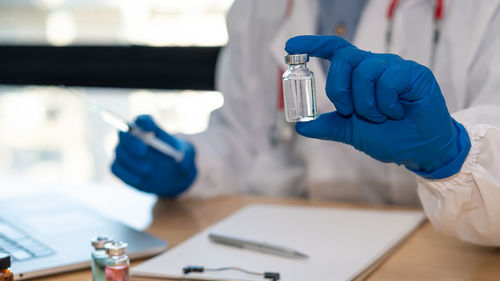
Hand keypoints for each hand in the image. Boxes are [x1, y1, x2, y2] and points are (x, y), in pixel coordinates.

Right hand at [111, 115, 196, 196]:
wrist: (172, 176)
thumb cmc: (179, 159)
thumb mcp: (188, 157)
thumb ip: (186, 157)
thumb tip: (180, 160)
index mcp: (149, 128)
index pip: (142, 120)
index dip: (145, 122)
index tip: (152, 128)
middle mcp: (133, 137)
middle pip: (124, 132)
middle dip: (132, 141)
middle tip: (143, 151)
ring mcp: (124, 152)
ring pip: (120, 152)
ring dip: (133, 162)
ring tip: (149, 171)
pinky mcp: (120, 167)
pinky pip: (115, 168)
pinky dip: (126, 174)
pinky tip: (139, 180)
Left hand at [286, 35, 469, 178]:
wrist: (419, 150)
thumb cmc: (389, 136)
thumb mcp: (352, 132)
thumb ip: (328, 126)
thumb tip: (301, 126)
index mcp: (358, 75)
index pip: (335, 49)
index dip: (313, 45)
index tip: (291, 46)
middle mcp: (374, 66)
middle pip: (344, 58)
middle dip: (339, 89)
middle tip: (349, 110)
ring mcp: (394, 67)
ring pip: (365, 72)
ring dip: (366, 105)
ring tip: (381, 117)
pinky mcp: (414, 73)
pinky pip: (388, 81)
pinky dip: (386, 104)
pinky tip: (398, 113)